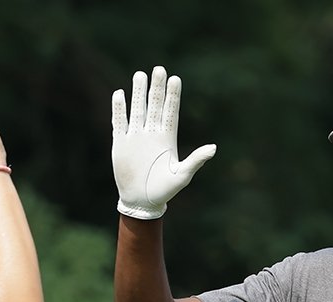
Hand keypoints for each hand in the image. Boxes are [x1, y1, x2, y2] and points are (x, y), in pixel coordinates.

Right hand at [111, 66, 215, 219]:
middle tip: (159, 69)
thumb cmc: (165, 190)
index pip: (171, 112)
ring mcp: (136, 137)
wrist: (142, 201)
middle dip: (157, 88)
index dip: (173, 96)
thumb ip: (196, 160)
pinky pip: (119, 122)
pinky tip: (119, 94)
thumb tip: (213, 148)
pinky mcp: (120, 143)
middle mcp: (152, 134)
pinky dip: (119, 109)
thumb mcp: (182, 175)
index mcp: (167, 139)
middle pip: (155, 105)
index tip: (176, 78)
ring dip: (138, 93)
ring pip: (137, 109)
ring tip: (140, 75)